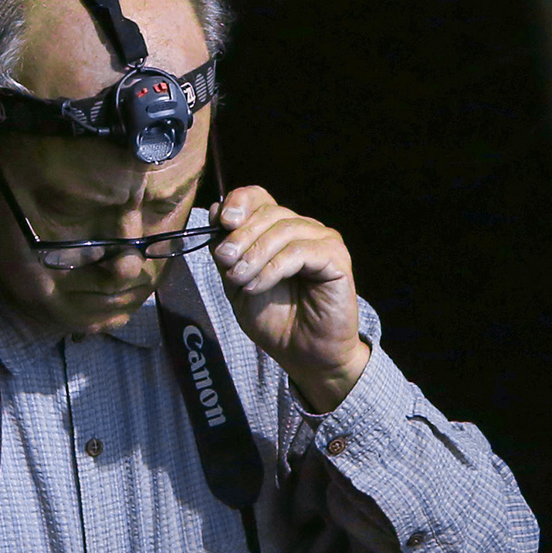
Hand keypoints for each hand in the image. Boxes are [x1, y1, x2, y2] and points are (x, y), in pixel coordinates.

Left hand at [209, 184, 371, 412]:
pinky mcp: (337, 259)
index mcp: (279, 231)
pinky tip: (257, 285)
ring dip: (255, 254)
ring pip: (284, 229)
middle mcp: (303, 229)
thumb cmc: (275, 321)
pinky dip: (274, 267)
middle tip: (225, 260)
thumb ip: (226, 252)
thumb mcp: (237, 284)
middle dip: (241, 235)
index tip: (222, 220)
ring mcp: (323, 241)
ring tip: (239, 280)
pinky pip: (301, 251)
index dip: (240, 201)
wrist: (303, 355)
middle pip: (269, 212)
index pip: (260, 197)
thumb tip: (215, 211)